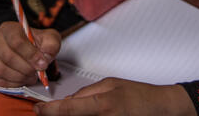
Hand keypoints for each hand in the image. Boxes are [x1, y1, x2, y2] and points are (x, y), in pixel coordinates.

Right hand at [0, 21, 60, 87]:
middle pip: (8, 57)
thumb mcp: (48, 38)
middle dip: (26, 68)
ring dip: (20, 77)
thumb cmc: (36, 44)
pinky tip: (21, 81)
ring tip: (31, 77)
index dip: (30, 54)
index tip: (42, 63)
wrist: (26, 51)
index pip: (16, 41)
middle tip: (37, 73)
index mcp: (9, 28)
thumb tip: (46, 55)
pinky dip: (12, 84)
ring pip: (1, 70)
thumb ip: (51, 44)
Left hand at [33, 78, 195, 115]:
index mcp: (101, 105)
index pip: (67, 109)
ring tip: (82, 108)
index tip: (37, 109)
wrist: (161, 108)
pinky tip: (90, 112)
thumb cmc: (139, 96)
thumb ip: (86, 93)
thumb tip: (69, 101)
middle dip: (60, 115)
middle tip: (53, 110)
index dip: (49, 111)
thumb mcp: (110, 84)